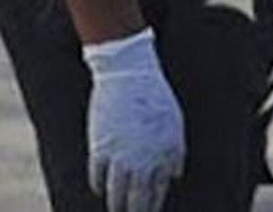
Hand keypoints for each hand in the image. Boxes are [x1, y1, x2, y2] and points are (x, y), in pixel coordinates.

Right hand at [82, 28, 184, 211]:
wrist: (129, 74)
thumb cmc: (155, 97)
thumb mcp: (175, 125)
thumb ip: (175, 153)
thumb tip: (175, 176)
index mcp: (162, 155)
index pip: (157, 194)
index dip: (152, 207)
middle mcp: (141, 160)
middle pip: (136, 200)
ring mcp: (120, 155)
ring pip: (115, 193)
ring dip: (115, 205)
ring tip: (115, 210)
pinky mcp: (100, 147)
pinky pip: (97, 176)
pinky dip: (98, 185)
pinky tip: (100, 189)